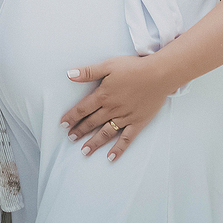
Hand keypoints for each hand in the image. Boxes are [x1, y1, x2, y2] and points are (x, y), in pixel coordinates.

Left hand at [61, 54, 176, 161]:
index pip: (82, 109)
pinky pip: (126, 138)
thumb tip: (69, 74)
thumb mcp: (108, 65)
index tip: (63, 124)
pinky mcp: (138, 122)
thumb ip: (88, 72)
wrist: (159, 75)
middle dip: (80, 131)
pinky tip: (111, 157)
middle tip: (70, 138)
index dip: (72, 117)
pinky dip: (118, 149)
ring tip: (84, 151)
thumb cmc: (133, 68)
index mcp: (103, 96)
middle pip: (92, 122)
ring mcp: (125, 118)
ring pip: (106, 133)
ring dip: (94, 142)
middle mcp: (112, 109)